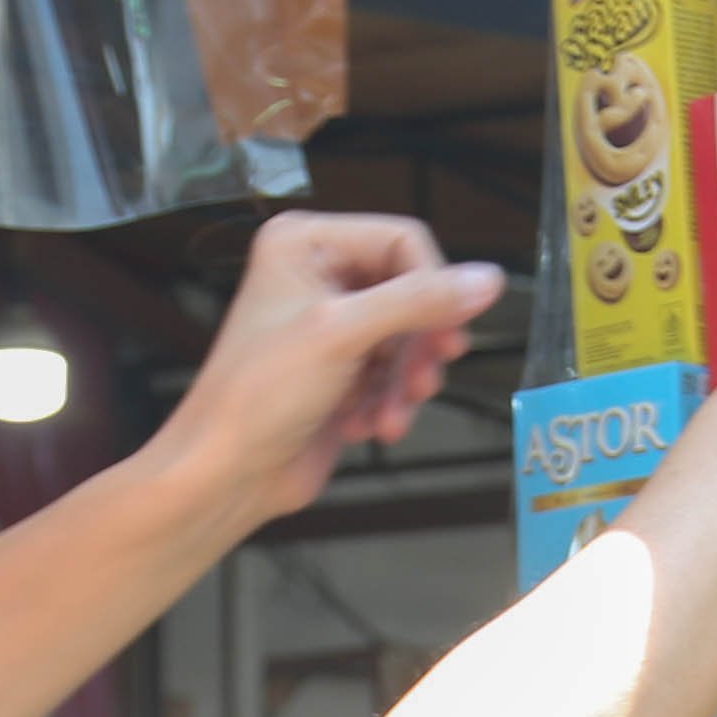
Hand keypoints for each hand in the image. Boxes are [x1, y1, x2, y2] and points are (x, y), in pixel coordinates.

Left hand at [152, 213, 506, 532]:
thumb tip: (488, 280)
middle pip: (412, 292)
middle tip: (423, 381)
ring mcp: (332, 326)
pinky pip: (395, 374)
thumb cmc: (257, 396)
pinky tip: (366, 426)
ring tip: (389, 415)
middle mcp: (319, 276)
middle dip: (418, 345)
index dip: (433, 287)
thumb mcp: (343, 335)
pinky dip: (390, 402)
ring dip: (406, 383)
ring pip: (410, 338)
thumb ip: (418, 302)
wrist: (228, 475)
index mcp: (306, 244)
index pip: (403, 241)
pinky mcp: (342, 371)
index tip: (446, 333)